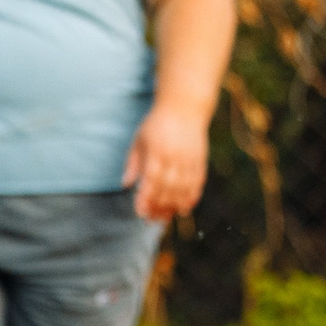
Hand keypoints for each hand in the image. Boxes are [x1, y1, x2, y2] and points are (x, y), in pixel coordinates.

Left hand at [122, 102, 209, 221]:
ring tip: (167, 217)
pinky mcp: (200, 159)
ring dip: (175, 205)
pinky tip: (185, 208)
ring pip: (183, 188)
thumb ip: (134, 163)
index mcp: (157, 151)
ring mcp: (189, 158)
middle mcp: (174, 156)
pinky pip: (197, 182)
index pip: (151, 180)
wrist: (184, 106)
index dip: (146, 197)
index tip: (140, 211)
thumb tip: (125, 184)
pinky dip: (192, 197)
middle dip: (159, 206)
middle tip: (151, 219)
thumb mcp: (139, 139)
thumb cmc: (157, 124)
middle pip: (168, 188)